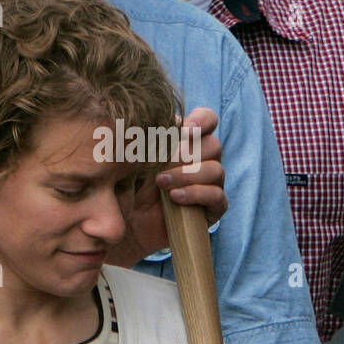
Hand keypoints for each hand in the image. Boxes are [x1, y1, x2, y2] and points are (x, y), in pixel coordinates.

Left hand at [104, 107, 225, 266]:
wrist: (125, 223)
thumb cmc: (129, 185)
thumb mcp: (135, 158)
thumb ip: (152, 137)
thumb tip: (170, 121)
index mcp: (188, 142)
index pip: (208, 120)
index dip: (202, 120)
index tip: (185, 129)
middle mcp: (203, 161)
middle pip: (214, 145)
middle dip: (189, 152)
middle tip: (165, 160)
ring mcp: (209, 186)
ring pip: (216, 170)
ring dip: (187, 174)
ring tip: (161, 182)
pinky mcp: (211, 210)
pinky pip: (217, 197)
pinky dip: (196, 194)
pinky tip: (175, 197)